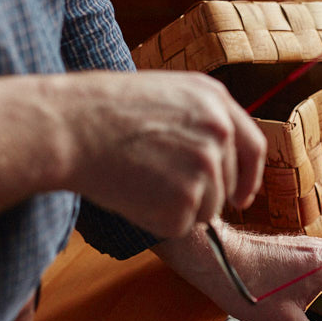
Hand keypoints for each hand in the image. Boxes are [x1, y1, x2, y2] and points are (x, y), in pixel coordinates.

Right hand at [56, 71, 264, 236]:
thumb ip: (198, 122)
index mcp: (216, 101)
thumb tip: (218, 160)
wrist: (68, 127)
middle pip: (227, 185)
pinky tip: (131, 192)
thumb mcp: (164, 95)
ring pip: (207, 210)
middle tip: (154, 180)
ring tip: (138, 177)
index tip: (242, 198)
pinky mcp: (186, 201)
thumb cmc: (102, 111)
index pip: (253, 148)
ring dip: (176, 207)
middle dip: (199, 194)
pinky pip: (181, 225)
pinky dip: (156, 219)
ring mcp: (206, 167)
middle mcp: (220, 133)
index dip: (248, 178)